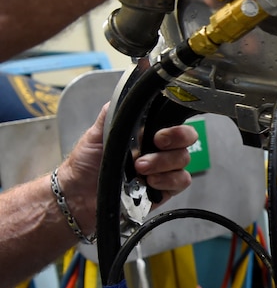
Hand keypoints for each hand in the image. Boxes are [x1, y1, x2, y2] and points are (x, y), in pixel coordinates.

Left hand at [58, 105, 197, 234]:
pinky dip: (168, 181)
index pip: (174, 122)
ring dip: (163, 164)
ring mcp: (164, 169)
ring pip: (184, 160)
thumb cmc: (86, 163)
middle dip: (175, 141)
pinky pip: (181, 181)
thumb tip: (126, 94)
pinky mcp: (165, 190)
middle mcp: (159, 149)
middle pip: (187, 140)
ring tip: (140, 169)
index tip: (158, 134)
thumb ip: (112, 114)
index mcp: (146, 133)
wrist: (79, 194)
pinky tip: (150, 183)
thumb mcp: (95, 133)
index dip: (174, 126)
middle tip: (156, 144)